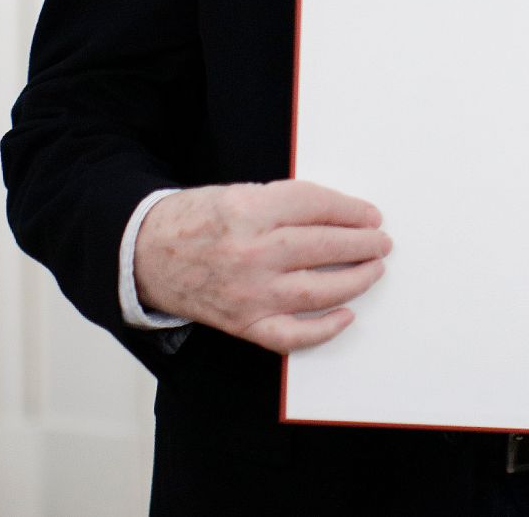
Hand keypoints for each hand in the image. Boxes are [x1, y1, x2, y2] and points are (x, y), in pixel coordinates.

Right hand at [134, 179, 390, 352]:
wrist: (146, 254)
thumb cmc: (199, 219)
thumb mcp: (242, 192)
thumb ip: (289, 203)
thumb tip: (345, 216)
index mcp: (251, 210)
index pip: (318, 207)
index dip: (353, 211)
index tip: (372, 215)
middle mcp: (251, 253)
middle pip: (323, 247)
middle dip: (362, 244)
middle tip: (382, 242)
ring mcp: (248, 293)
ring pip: (316, 291)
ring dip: (355, 281)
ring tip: (374, 270)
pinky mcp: (242, 323)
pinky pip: (290, 335)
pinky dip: (322, 330)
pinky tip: (346, 316)